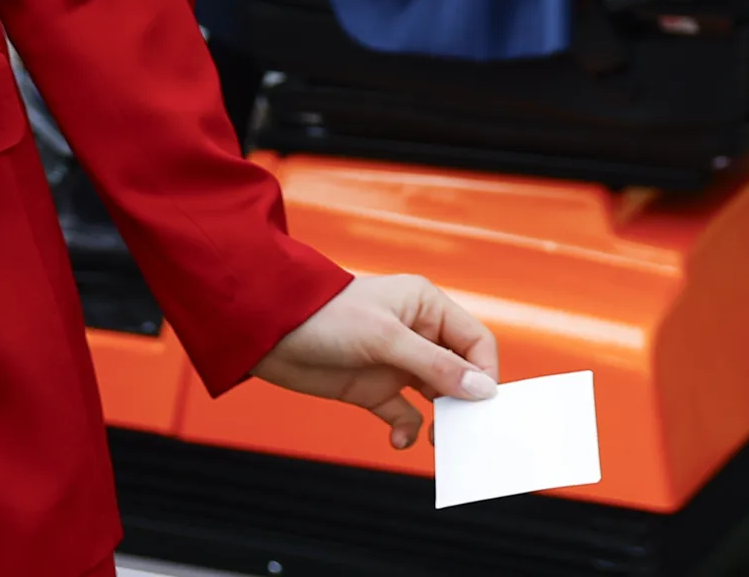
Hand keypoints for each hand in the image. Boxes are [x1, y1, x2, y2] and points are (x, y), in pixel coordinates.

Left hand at [250, 272, 499, 448]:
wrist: (262, 330)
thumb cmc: (322, 315)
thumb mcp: (384, 337)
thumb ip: (434, 364)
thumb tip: (482, 390)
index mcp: (426, 306)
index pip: (476, 342)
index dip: (485, 373)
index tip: (481, 403)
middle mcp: (416, 334)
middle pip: (462, 373)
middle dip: (466, 402)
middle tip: (466, 430)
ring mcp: (396, 363)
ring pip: (436, 398)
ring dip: (441, 421)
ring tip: (439, 441)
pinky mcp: (373, 388)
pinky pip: (404, 416)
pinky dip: (408, 431)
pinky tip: (399, 440)